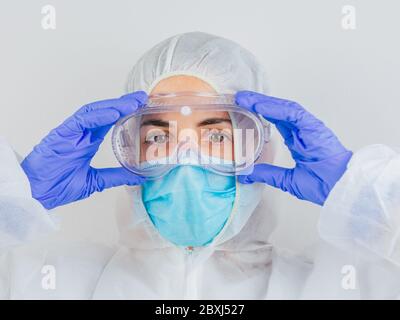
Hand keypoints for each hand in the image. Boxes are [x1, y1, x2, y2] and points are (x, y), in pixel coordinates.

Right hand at [21, 91, 147, 209]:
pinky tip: (113, 114)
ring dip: (114, 106)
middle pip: (104, 112)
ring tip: (132, 103)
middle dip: (123, 103)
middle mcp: (81, 134)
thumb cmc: (58, 186)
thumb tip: (138, 177)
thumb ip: (116, 176)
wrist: (37, 195)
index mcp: (88, 141)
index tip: (142, 106)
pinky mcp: (60, 134)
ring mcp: (71, 132)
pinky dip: (97, 116)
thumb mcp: (96, 181)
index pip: (110, 121)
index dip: (125, 112)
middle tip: (142, 98)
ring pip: (94, 112)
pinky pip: (80, 121)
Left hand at [236, 91, 351, 204]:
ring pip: (284, 109)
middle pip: (277, 111)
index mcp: (298, 141)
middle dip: (258, 103)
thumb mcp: (285, 179)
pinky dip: (275, 109)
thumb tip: (246, 174)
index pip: (276, 120)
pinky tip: (260, 106)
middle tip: (240, 97)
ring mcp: (309, 127)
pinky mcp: (314, 127)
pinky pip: (293, 114)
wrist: (339, 191)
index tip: (243, 108)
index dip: (260, 112)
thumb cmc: (322, 186)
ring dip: (263, 102)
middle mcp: (303, 131)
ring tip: (245, 98)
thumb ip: (266, 173)